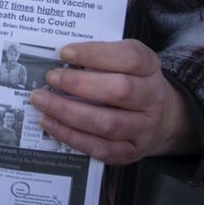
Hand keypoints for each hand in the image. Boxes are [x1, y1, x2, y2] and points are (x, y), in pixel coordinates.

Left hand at [29, 39, 199, 164]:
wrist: (161, 118)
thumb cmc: (131, 81)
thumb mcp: (124, 61)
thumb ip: (100, 56)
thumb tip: (62, 57)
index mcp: (150, 67)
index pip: (129, 57)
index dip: (95, 54)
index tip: (65, 53)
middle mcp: (152, 98)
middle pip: (119, 91)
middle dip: (78, 85)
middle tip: (50, 78)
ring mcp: (144, 128)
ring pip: (106, 123)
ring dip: (68, 112)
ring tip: (42, 101)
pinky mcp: (131, 151)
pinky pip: (99, 147)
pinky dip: (70, 135)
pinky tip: (50, 123)